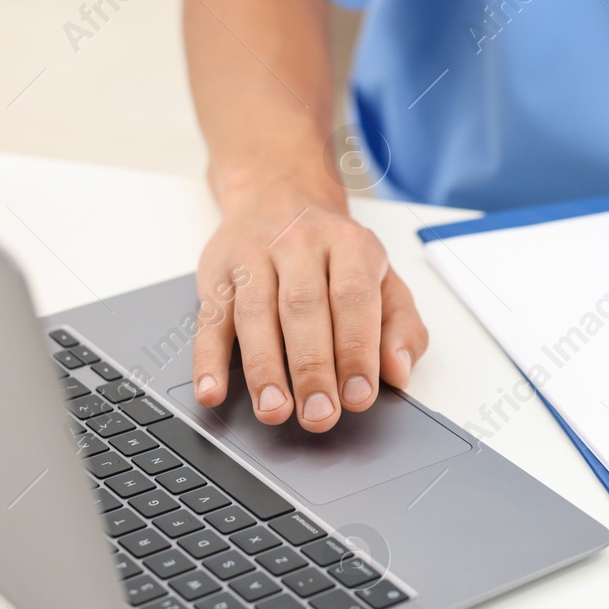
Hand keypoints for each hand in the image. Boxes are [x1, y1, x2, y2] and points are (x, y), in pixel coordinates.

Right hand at [192, 181, 428, 430]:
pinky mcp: (216, 274)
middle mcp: (300, 244)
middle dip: (312, 368)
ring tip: (274, 410)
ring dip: (264, 368)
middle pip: (303, 308)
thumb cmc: (336, 253)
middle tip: (319, 415)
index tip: (358, 396)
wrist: (279, 193)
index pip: (354, 299)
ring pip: (255, 314)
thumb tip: (399, 372)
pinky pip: (210, 318)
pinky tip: (212, 391)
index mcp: (350, 245)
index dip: (356, 350)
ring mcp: (254, 257)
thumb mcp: (384, 278)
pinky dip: (207, 359)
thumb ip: (401, 326)